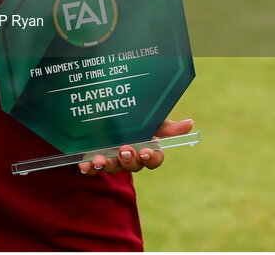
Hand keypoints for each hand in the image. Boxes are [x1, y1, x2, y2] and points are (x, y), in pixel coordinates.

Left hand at [78, 118, 193, 175]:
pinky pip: (92, 168)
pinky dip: (89, 168)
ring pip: (112, 167)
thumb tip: (190, 123)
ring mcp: (112, 158)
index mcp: (145, 146)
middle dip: (129, 160)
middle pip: (133, 165)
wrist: (103, 106)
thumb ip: (165, 123)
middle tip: (124, 150)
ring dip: (107, 165)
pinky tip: (84, 164)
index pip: (154, 160)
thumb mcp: (148, 115)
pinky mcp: (94, 158)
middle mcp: (130, 156)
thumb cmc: (133, 115)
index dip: (151, 158)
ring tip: (100, 159)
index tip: (145, 152)